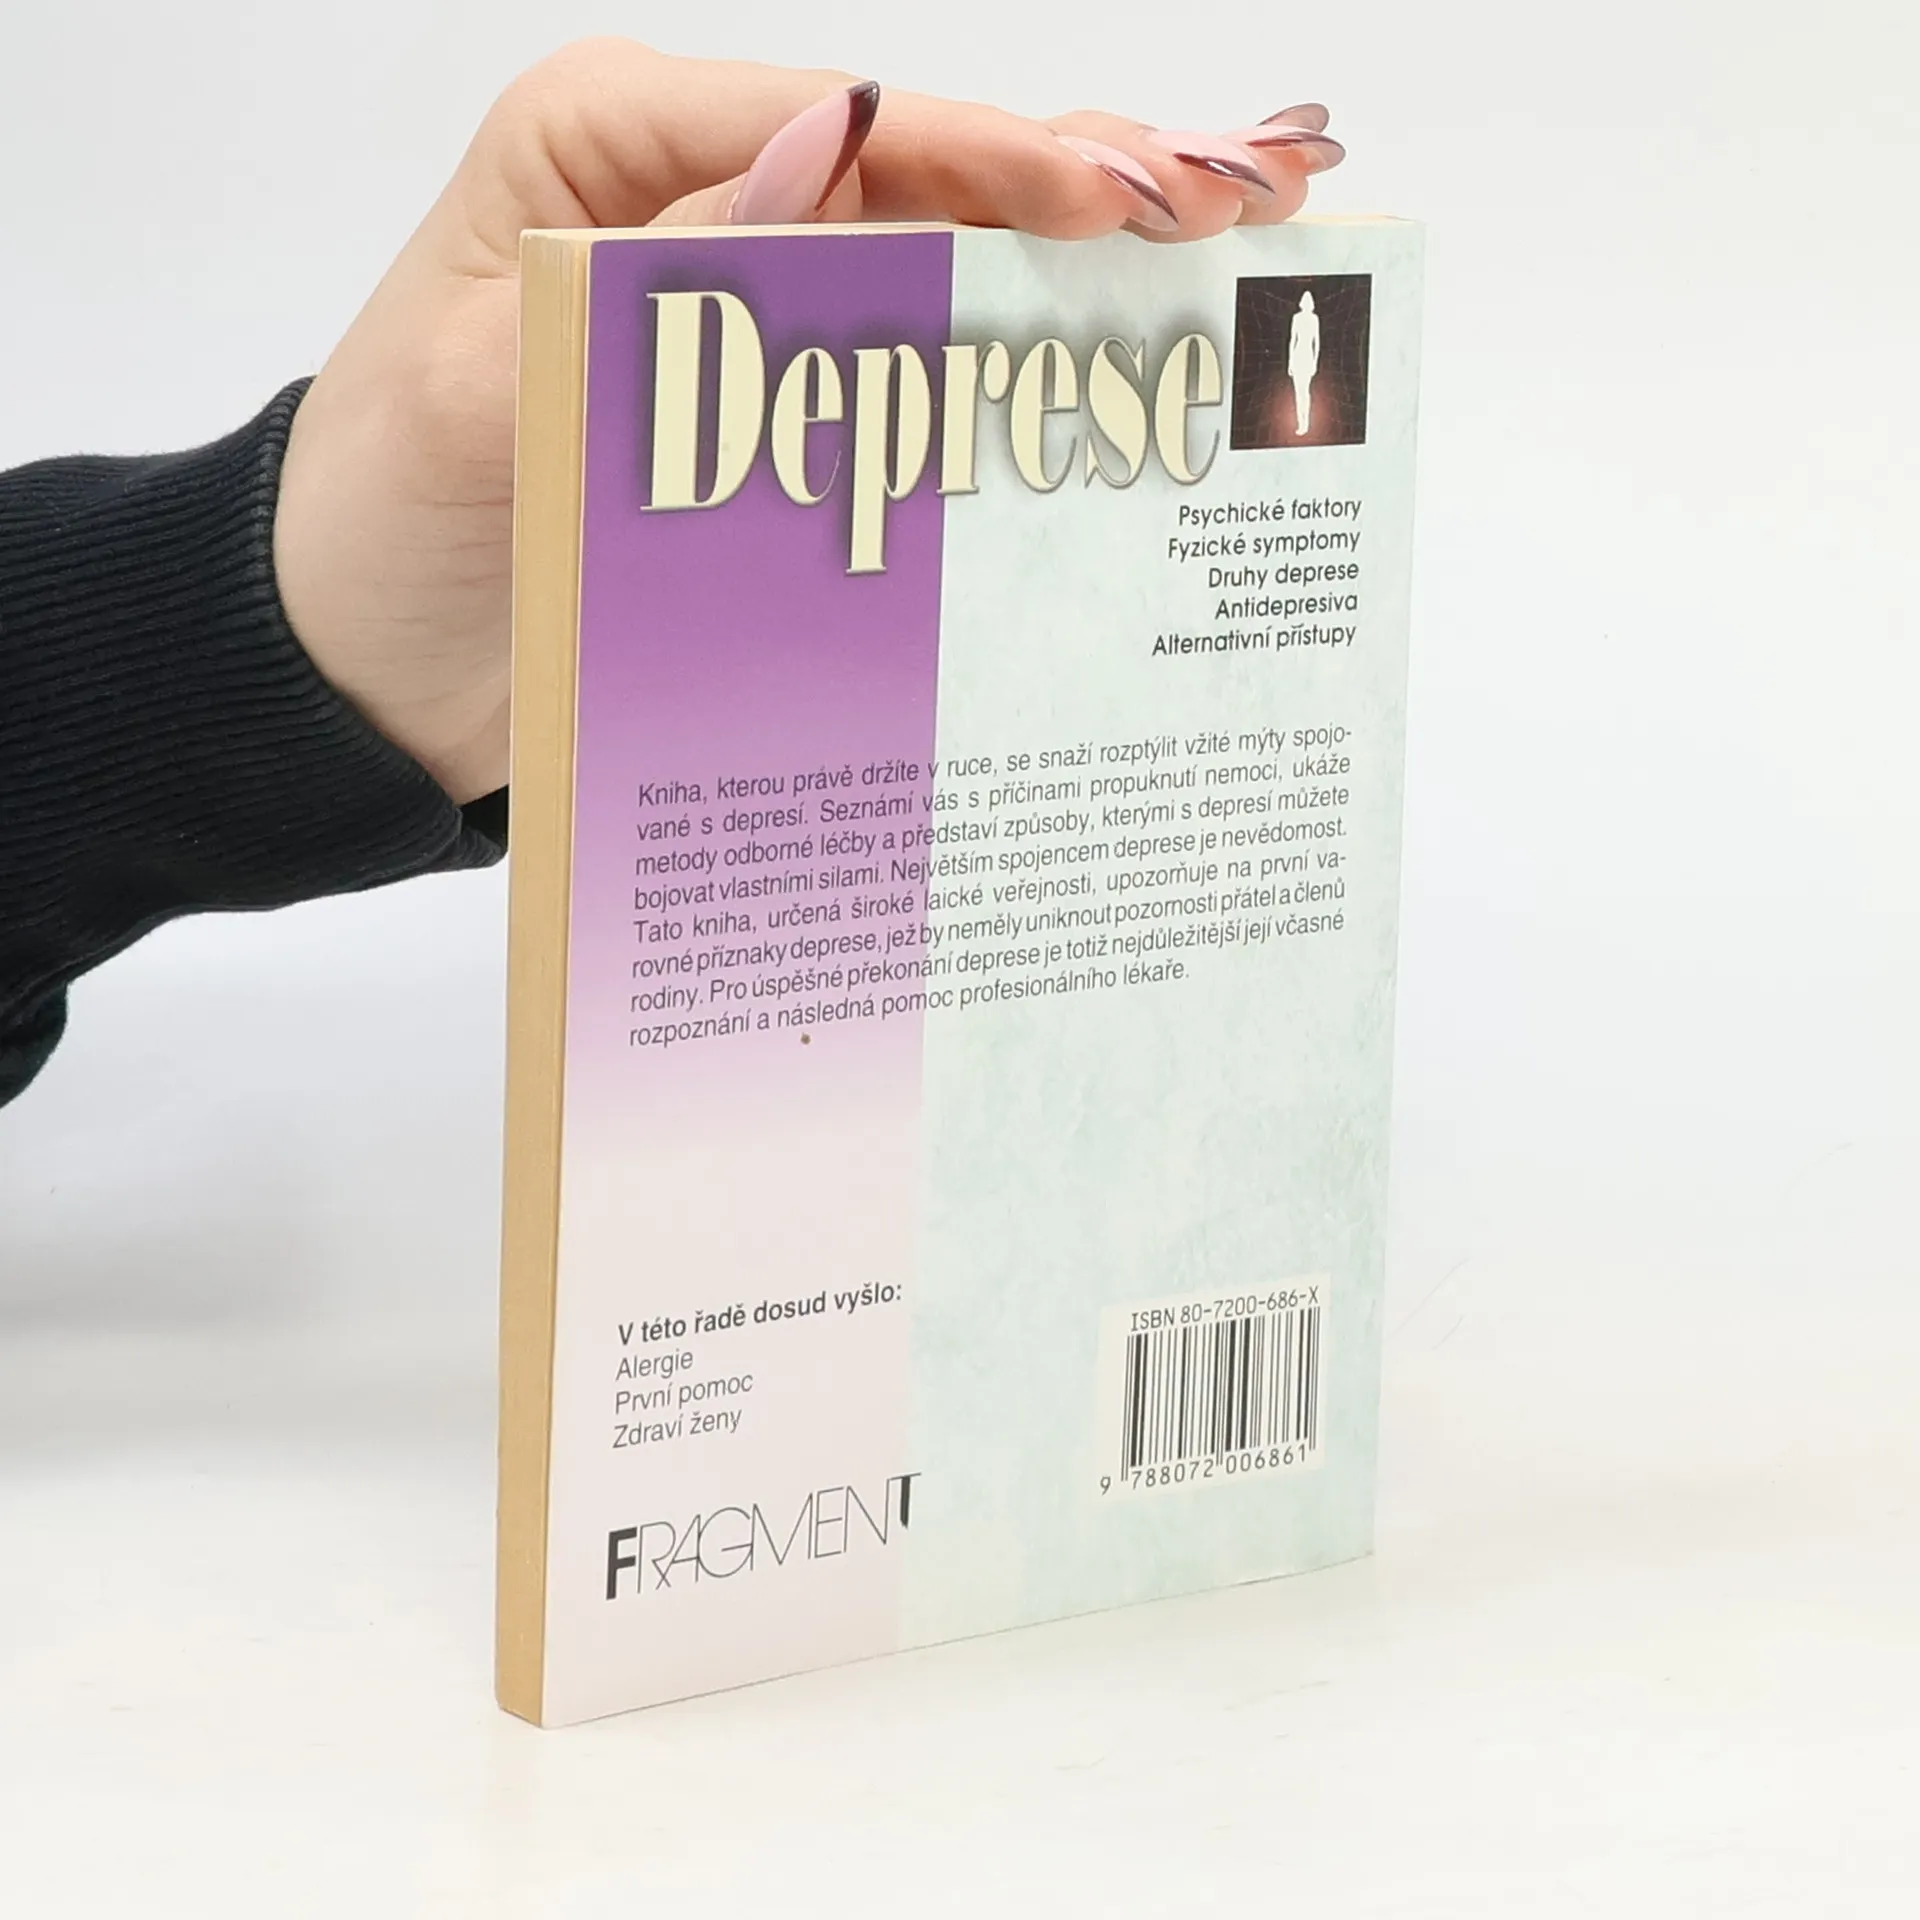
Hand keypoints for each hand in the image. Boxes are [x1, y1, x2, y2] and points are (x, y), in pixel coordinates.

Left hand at [272, 41, 1342, 803]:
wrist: (354, 668)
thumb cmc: (380, 522)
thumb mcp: (477, 394)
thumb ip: (644, 282)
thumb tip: (817, 151)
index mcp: (613, 150)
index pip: (854, 127)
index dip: (1006, 157)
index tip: (1138, 193)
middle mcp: (701, 212)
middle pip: (930, 181)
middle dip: (1097, 186)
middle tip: (1262, 196)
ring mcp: (751, 319)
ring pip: (947, 271)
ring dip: (1093, 267)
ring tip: (1249, 247)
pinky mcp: (773, 421)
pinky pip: (911, 381)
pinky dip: (1020, 371)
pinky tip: (1128, 362)